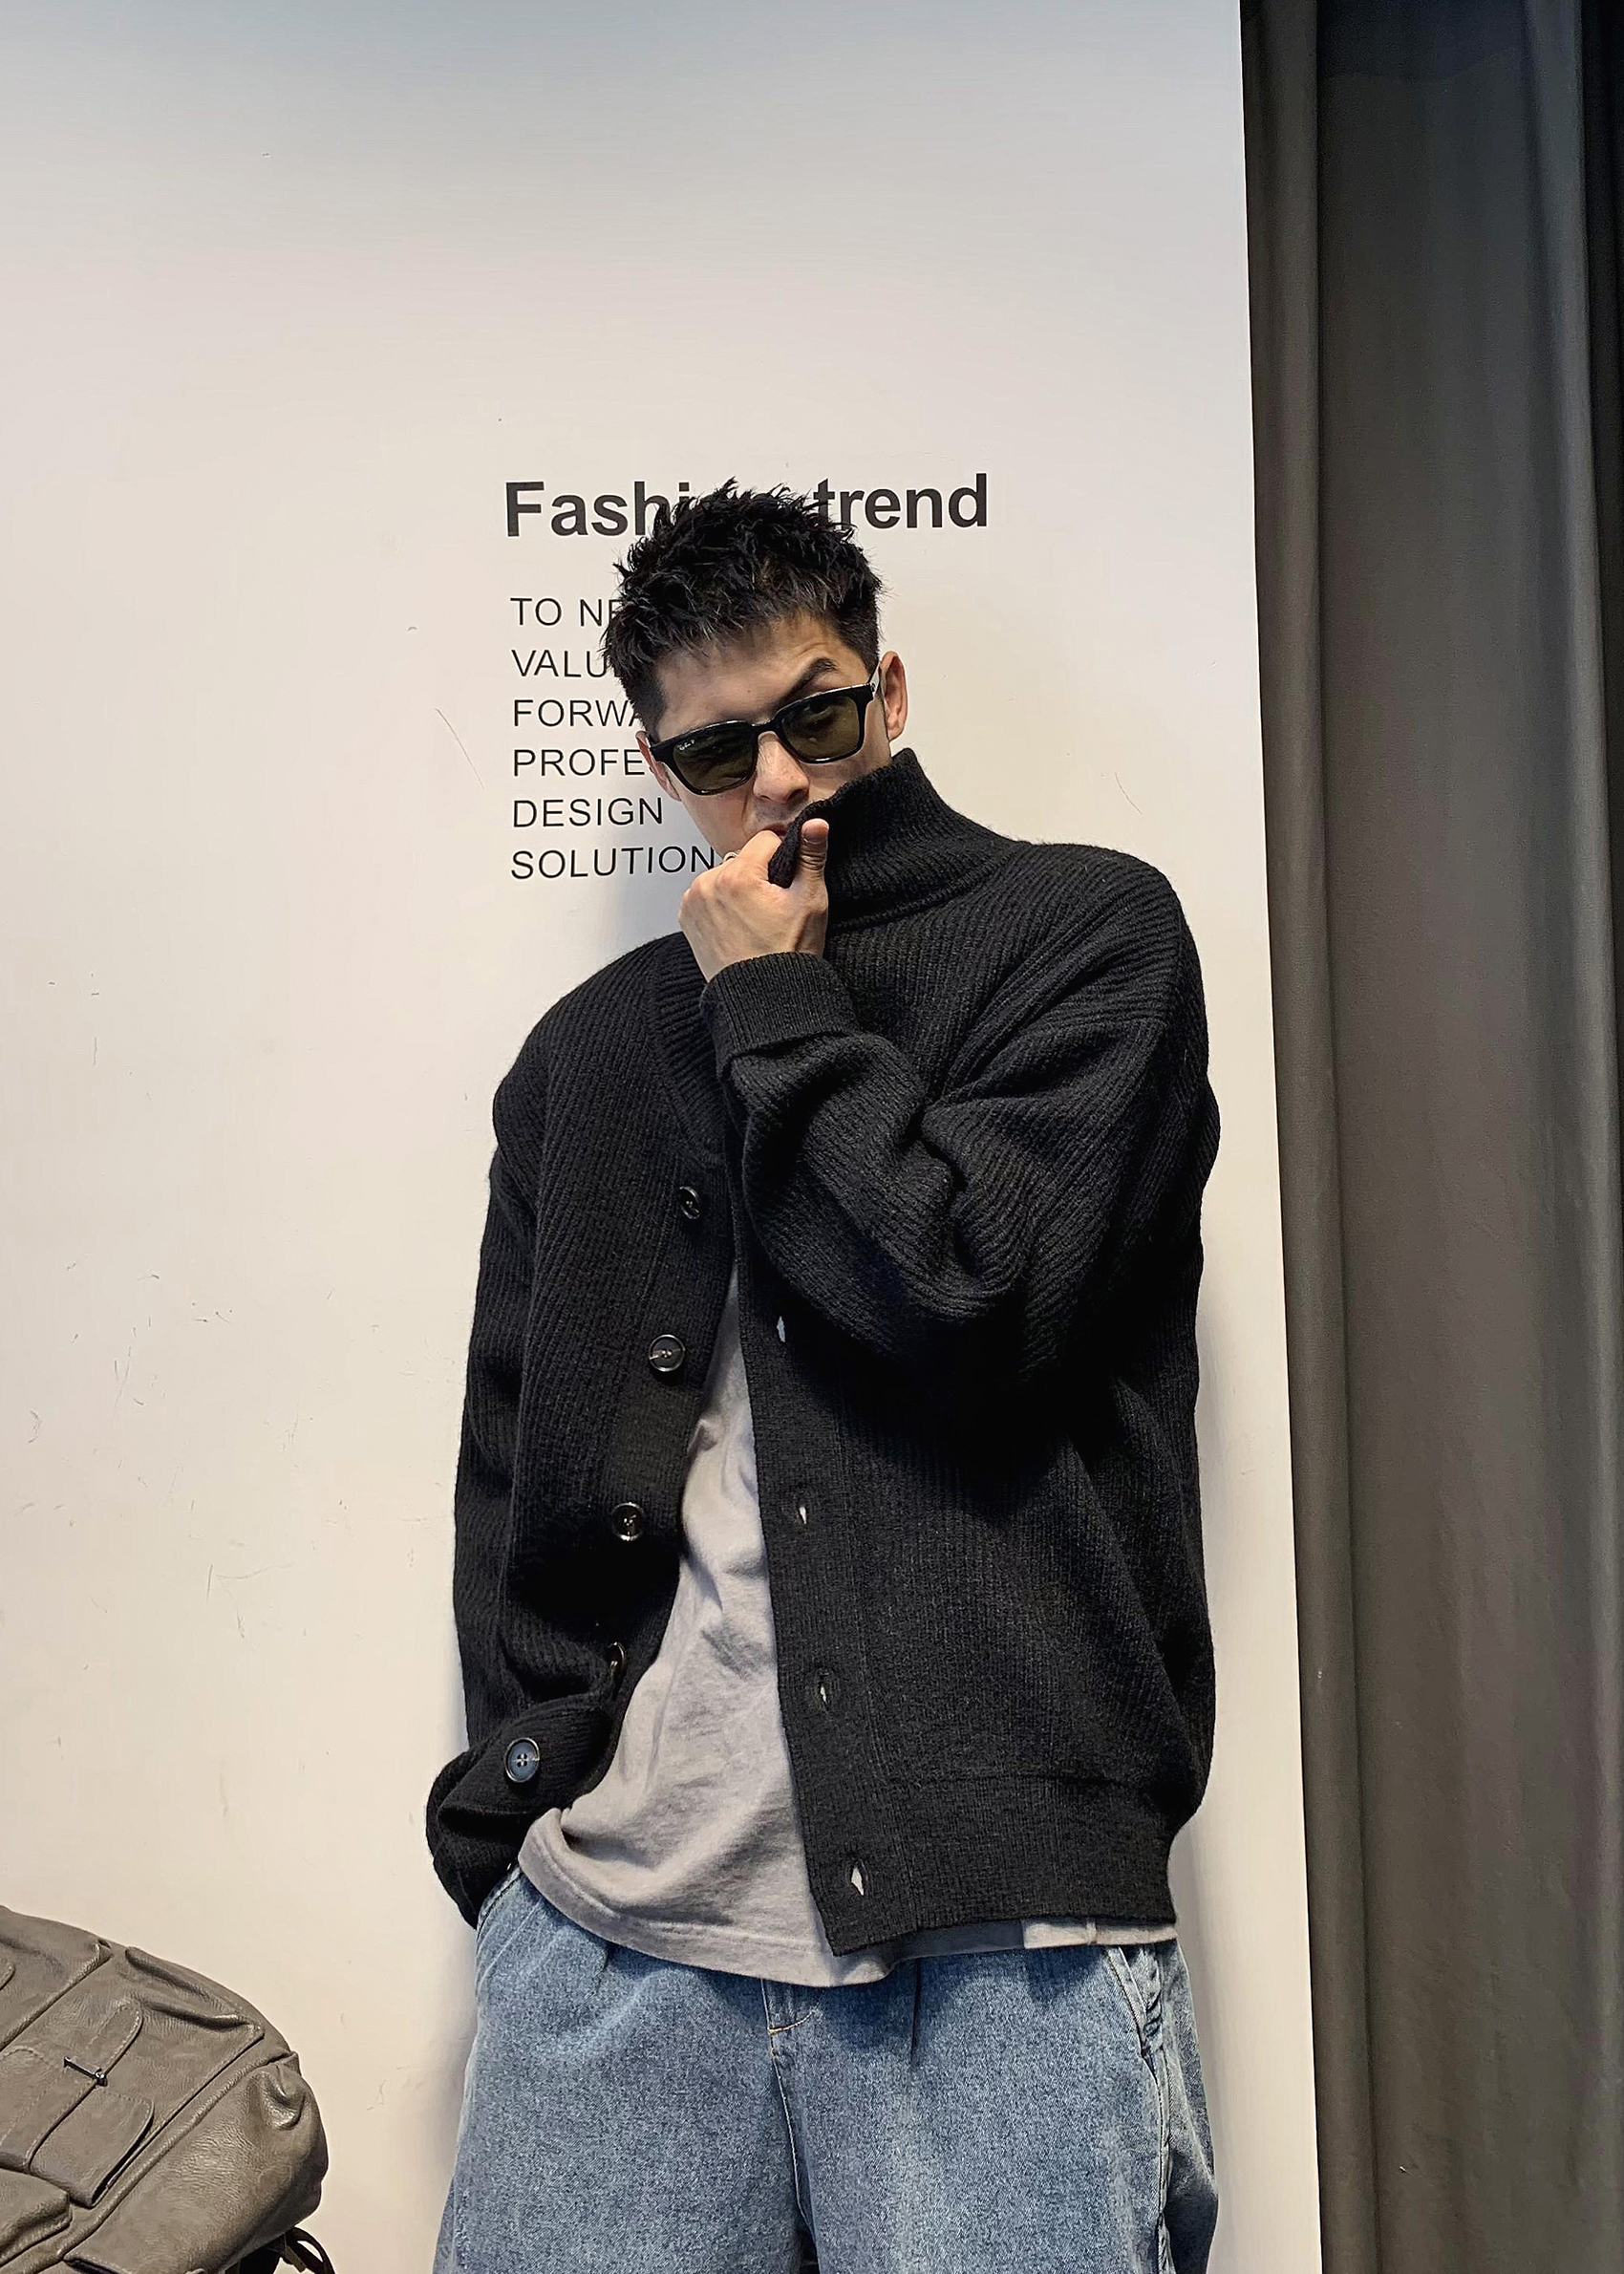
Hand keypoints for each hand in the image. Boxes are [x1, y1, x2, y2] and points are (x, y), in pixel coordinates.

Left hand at [679, 815, 830, 982]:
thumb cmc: (788, 954)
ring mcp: (693, 901)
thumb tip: (816, 822)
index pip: (767, 840)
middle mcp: (708, 883)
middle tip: (772, 910)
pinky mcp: (686, 917)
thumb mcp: (810, 902)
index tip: (788, 885)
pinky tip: (737, 925)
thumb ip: (811, 857)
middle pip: (743, 859)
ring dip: (738, 888)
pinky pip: (708, 894)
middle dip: (759, 875)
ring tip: (754, 920)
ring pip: (725, 875)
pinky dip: (721, 903)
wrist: (761, 998)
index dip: (784, 858)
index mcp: (738, 875)